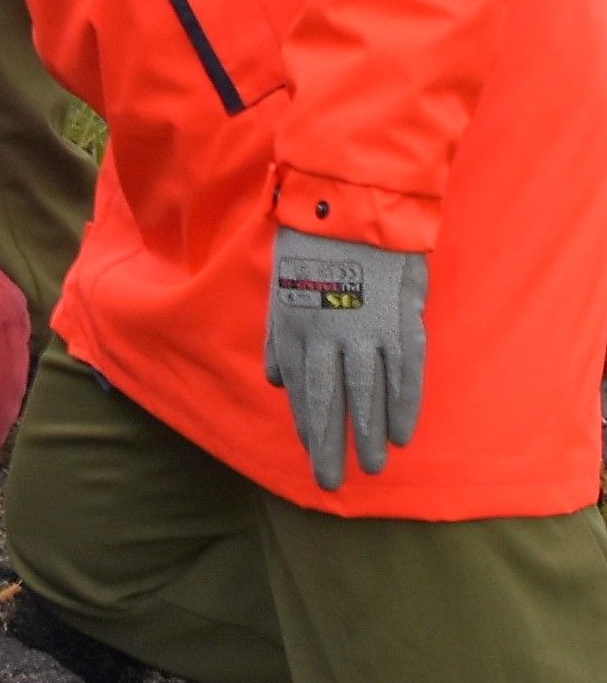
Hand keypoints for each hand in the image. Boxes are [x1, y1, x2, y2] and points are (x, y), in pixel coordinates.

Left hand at [263, 227, 427, 490]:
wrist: (352, 200)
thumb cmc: (311, 239)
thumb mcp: (279, 282)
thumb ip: (279, 334)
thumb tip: (277, 380)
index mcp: (294, 324)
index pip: (300, 388)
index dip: (307, 423)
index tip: (311, 450)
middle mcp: (327, 334)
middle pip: (330, 402)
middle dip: (329, 446)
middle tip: (331, 482)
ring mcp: (367, 330)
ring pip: (368, 395)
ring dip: (370, 434)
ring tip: (373, 465)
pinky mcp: (400, 320)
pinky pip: (404, 374)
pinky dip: (404, 406)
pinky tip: (402, 432)